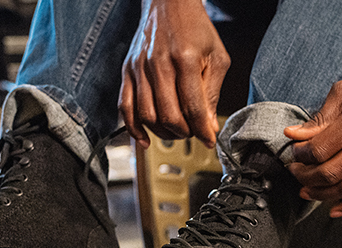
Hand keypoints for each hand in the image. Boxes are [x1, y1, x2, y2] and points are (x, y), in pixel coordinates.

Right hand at [118, 0, 229, 148]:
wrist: (168, 4)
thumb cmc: (195, 29)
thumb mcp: (216, 57)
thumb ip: (212, 93)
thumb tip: (208, 126)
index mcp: (184, 59)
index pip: (193, 107)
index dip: (203, 130)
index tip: (210, 140)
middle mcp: (158, 64)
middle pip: (168, 116)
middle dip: (184, 132)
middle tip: (193, 132)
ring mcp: (139, 68)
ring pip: (147, 115)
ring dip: (163, 132)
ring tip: (176, 131)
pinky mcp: (127, 71)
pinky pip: (125, 107)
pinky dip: (133, 128)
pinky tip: (145, 138)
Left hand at [284, 40, 341, 216]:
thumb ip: (320, 116)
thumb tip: (294, 134)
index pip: (320, 149)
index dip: (301, 156)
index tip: (295, 153)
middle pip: (332, 172)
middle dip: (306, 177)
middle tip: (297, 173)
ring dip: (323, 194)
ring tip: (309, 190)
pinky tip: (337, 208)